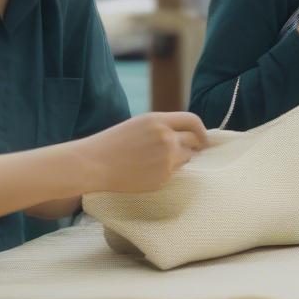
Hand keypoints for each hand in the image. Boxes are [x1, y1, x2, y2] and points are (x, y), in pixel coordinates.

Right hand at [77, 112, 207, 193]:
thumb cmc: (113, 143)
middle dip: (193, 147)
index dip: (201, 130)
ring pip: (186, 160)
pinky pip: (174, 174)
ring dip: (180, 160)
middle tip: (189, 153)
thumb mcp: (139, 125)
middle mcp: (166, 138)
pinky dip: (166, 173)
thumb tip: (184, 136)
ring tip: (158, 162)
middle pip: (193, 142)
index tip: (203, 139)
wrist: (95, 163)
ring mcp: (166, 159)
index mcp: (158, 120)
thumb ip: (162, 127)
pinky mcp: (162, 178)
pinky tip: (148, 172)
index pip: (192, 120)